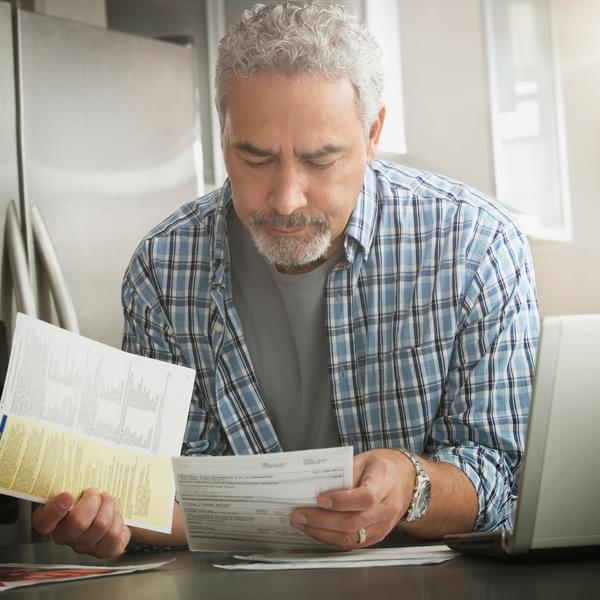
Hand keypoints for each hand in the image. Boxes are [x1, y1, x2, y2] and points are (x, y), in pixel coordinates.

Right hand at [32, 489, 130, 557]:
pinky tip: (115, 515)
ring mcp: (84, 546)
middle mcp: (65, 536)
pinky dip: (119, 521)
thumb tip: (81, 458)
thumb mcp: (75, 486)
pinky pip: (114, 537)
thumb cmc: (88, 496)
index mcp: (51, 519)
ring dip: (108, 507)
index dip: (55, 510)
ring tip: (107, 500)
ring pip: (100, 526)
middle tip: (96, 492)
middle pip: (78, 523)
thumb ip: (71, 480)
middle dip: (92, 502)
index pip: (44, 521)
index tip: (68, 494)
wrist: (107, 510)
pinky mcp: (104, 551)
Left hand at [289, 449, 414, 547]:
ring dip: (322, 533)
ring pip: (351, 537)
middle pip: (353, 522)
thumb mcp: (364, 460)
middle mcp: (386, 509)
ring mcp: (383, 526)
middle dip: (321, 521)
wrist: (405, 482)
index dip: (341, 501)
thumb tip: (318, 485)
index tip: (320, 498)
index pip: (364, 498)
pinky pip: (353, 543)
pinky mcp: (378, 537)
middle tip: (298, 515)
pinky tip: (316, 531)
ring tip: (302, 524)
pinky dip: (332, 539)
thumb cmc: (382, 468)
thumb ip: (344, 472)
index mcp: (384, 484)